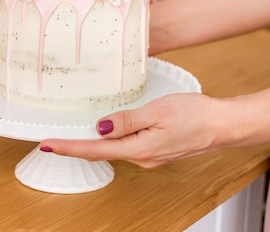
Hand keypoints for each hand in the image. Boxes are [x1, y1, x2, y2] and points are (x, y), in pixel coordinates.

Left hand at [39, 93, 227, 167]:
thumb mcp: (157, 112)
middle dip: (73, 147)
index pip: (94, 150)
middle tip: (50, 140)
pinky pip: (124, 146)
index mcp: (138, 149)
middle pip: (99, 152)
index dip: (68, 148)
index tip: (46, 145)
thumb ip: (126, 121)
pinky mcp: (154, 149)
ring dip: (89, 143)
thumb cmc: (195, 115)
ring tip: (68, 135)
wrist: (223, 125)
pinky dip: (108, 140)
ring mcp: (148, 155)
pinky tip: (102, 132)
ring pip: (112, 149)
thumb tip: (99, 128)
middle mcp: (141, 157)